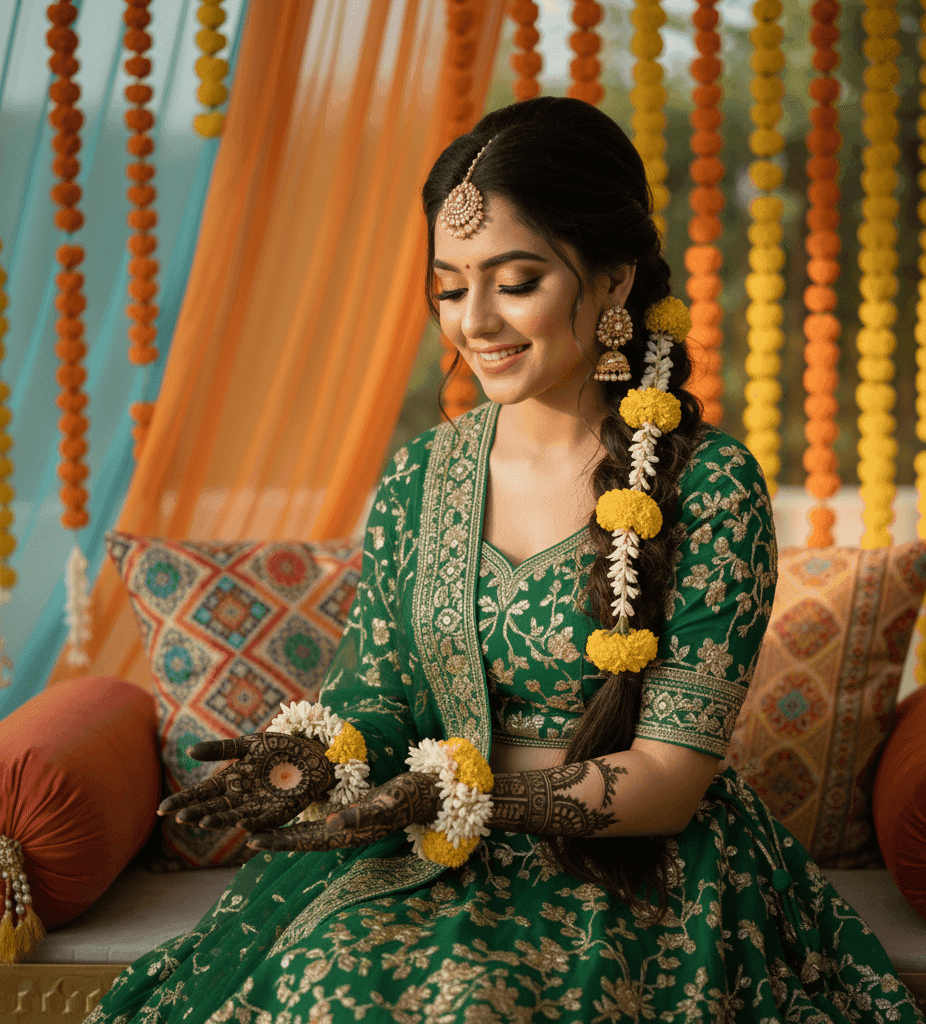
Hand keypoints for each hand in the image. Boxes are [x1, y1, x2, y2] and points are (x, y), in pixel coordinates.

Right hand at [157, 732, 334, 831]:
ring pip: (233, 817)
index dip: (183, 800)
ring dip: (219, 821)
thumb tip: (189, 751)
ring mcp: (258, 807)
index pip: (201, 793)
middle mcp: (240, 797)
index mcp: (231, 780)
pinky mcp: (279, 813)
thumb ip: (221, 749)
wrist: (314, 753)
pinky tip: (240, 825)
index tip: (162, 808)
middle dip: (197, 813)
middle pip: (214, 808)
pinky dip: (252, 824)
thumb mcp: (248, 745)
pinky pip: (263, 822)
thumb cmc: (280, 748)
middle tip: (182, 817)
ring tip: (202, 822)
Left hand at [247, 771, 439, 851]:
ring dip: (286, 830)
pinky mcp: (353, 816)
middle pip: (301, 839)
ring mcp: (348, 826)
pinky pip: (321, 821)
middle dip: (275, 838)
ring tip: (263, 825)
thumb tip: (329, 824)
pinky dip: (303, 819)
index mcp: (346, 835)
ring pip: (309, 833)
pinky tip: (296, 812)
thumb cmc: (406, 797)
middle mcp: (344, 834)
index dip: (278, 841)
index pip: (303, 841)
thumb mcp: (383, 803)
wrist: (427, 794)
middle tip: (246, 834)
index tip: (252, 839)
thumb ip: (357, 815)